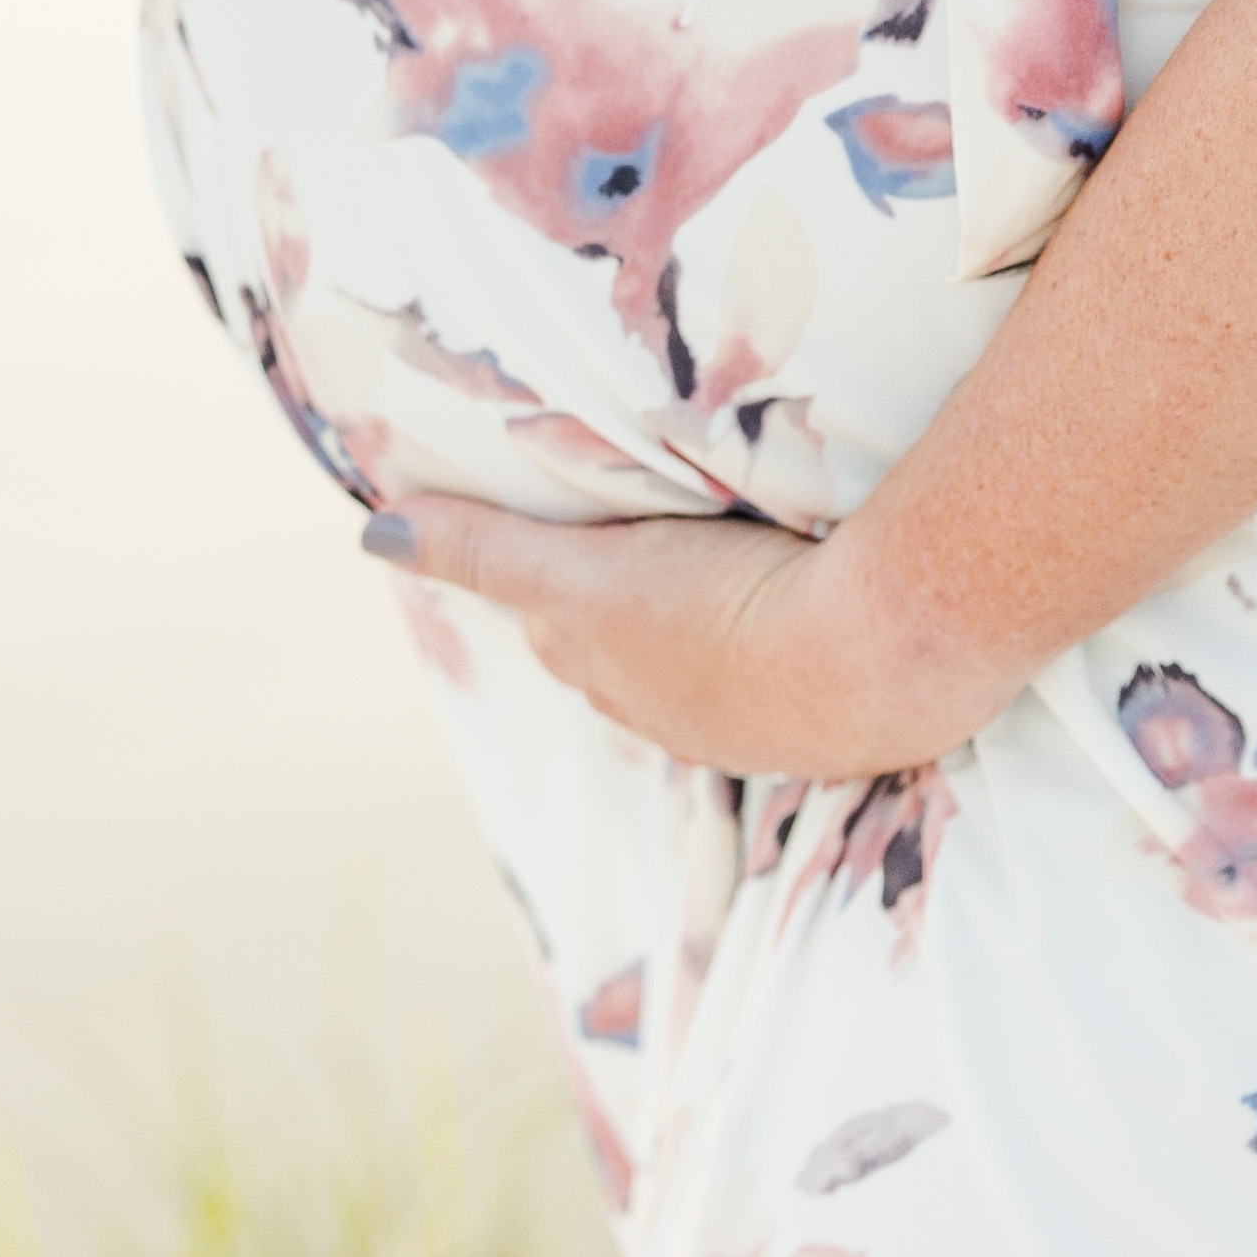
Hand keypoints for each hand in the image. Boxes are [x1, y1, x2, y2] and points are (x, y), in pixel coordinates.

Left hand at [367, 492, 1020, 785]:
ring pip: (705, 660)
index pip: (561, 623)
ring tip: (729, 560)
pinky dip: (778, 636)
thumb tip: (373, 535)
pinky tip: (805, 600)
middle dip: (629, 601)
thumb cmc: (724, 607)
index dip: (560, 574)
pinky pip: (782, 668)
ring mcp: (752, 723)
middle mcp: (669, 713)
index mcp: (608, 671)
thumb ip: (486, 549)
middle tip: (650, 535)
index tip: (574, 532)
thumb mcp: (585, 573)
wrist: (883, 652)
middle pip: (628, 645)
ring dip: (708, 619)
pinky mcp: (829, 715)